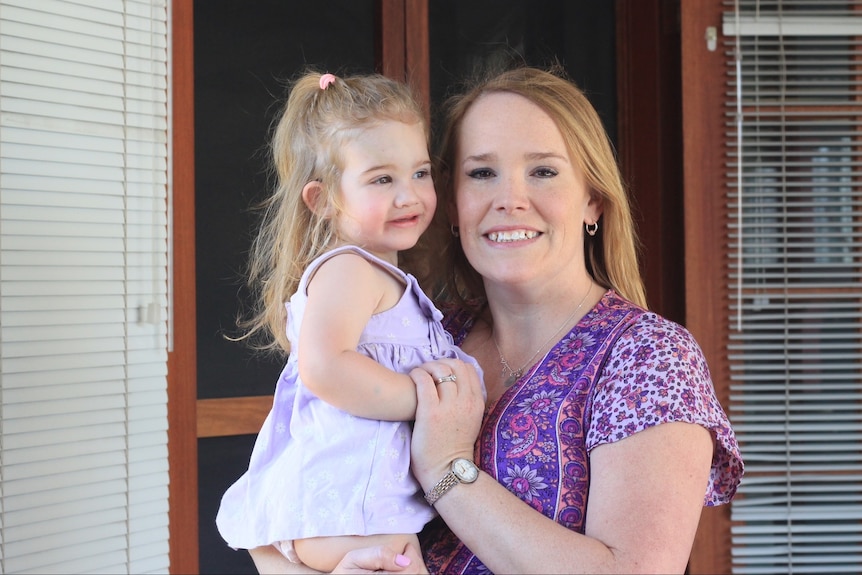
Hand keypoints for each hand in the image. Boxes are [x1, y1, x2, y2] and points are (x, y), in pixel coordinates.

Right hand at [332, 542, 426, 573]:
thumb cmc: (344, 572)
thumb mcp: (354, 558)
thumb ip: (379, 555)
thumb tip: (403, 559)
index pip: (412, 568)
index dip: (412, 554)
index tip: (406, 547)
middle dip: (415, 561)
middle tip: (407, 553)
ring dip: (414, 570)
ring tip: (404, 562)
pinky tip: (401, 571)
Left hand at [409, 359, 484, 487]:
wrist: (446, 471)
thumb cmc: (454, 447)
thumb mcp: (471, 421)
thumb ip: (468, 401)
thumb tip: (456, 383)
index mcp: (477, 403)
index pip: (469, 369)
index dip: (453, 365)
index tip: (442, 371)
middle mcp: (466, 401)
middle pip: (456, 365)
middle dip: (440, 363)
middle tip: (429, 370)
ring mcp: (448, 406)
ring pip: (440, 370)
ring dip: (427, 367)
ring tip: (419, 374)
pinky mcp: (430, 412)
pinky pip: (423, 381)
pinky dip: (417, 374)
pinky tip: (412, 378)